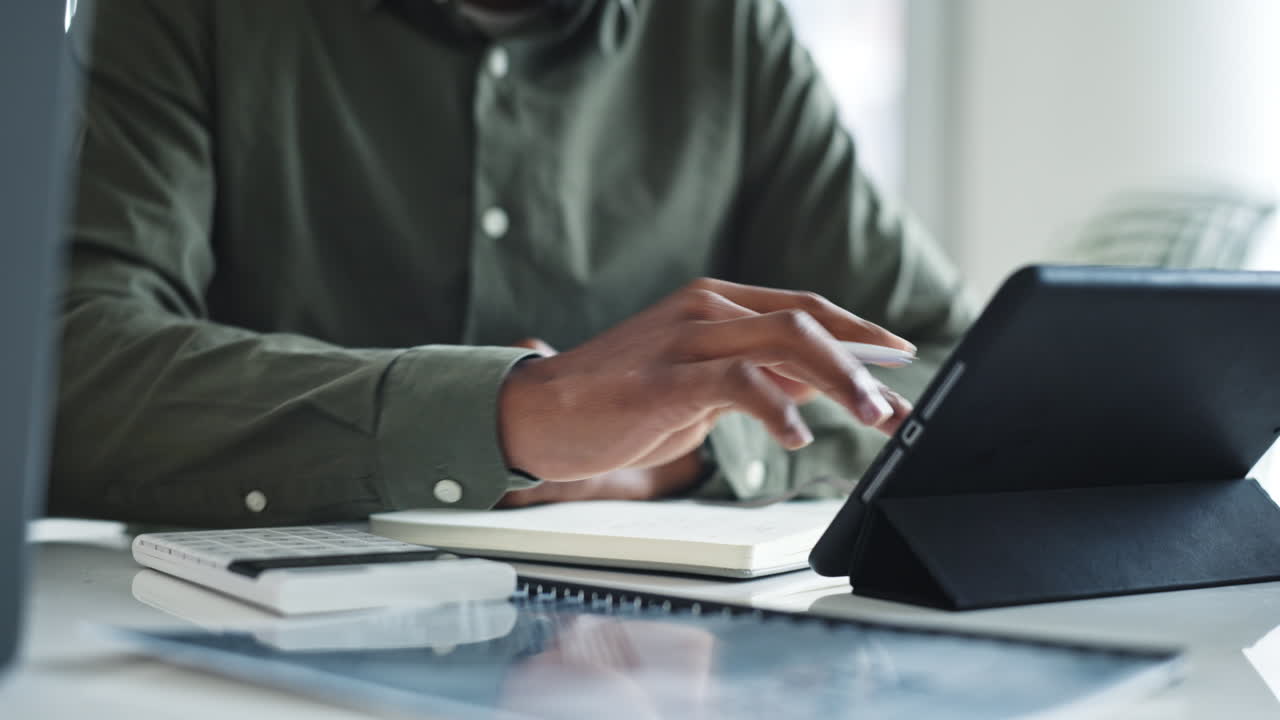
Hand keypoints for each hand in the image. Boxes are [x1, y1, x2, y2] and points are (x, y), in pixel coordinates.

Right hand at [498, 278, 912, 482]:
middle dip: (863, 363)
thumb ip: (754, 376)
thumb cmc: (617, 403)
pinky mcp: (667, 376)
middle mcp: (707, 309)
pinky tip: (797, 435)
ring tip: (872, 418)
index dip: (860, 334)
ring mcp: (686, 337)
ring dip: (841, 379)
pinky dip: (778, 406)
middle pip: (808, 319)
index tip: (901, 362)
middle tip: (896, 409)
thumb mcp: (699, 386)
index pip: (806, 308)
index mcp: (716, 305)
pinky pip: (739, 381)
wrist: (538, 415)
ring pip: (787, 338)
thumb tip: (819, 384)